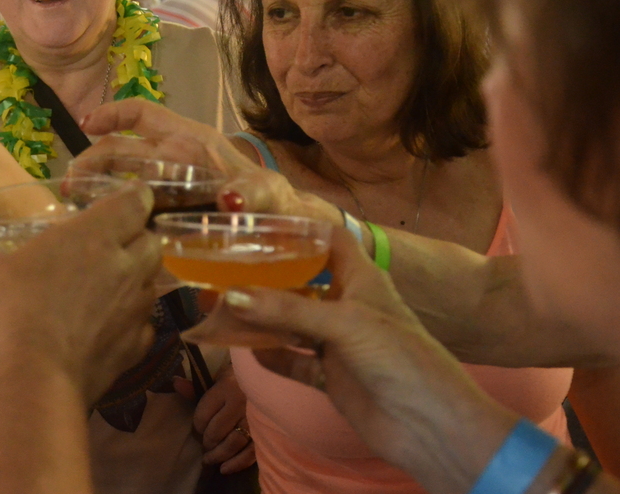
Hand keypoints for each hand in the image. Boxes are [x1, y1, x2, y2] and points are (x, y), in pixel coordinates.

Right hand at [0, 181, 160, 403]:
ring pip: (152, 283)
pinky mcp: (136, 347)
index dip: (135, 198)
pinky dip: (132, 321)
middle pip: (152, 241)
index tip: (128, 199)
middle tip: (114, 243)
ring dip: (138, 279)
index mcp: (94, 235)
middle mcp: (124, 267)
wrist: (34, 379)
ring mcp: (134, 309)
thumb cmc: (11, 310)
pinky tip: (109, 327)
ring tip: (112, 284)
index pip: (135, 203)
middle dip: (139, 238)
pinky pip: (144, 325)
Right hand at [80, 100, 341, 225]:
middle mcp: (174, 162)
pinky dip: (117, 219)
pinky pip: (136, 213)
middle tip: (71, 188)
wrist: (288, 235)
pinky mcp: (167, 218)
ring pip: (123, 183)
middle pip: (122, 152)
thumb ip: (252, 194)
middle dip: (93, 162)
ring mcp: (168, 191)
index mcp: (191, 143)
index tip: (85, 126)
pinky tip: (102, 238)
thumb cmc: (279, 204)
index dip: (112, 113)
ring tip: (77, 211)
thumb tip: (229, 201)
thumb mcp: (270, 195)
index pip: (142, 115)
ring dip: (98, 191)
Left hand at [182, 364, 255, 473]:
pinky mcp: (266, 433)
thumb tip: (175, 383)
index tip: (198, 429)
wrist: (269, 379)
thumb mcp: (218, 377)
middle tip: (204, 447)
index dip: (197, 426)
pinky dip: (236, 464)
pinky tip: (225, 468)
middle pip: (216, 431)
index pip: (204, 414)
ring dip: (218, 455)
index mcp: (226, 388)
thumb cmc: (239, 379)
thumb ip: (196, 385)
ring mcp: (255, 420)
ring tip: (209, 460)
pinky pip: (250, 453)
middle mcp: (240, 404)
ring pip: (232, 444)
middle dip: (207, 443)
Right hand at [184, 230, 514, 491]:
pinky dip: (271, 355)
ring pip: (291, 323)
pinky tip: (245, 348)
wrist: (431, 427)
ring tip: (220, 308)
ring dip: (260, 318)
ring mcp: (339, 343)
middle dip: (266, 277)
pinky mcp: (331, 376)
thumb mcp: (344, 323)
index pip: (329, 240)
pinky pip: (293, 360)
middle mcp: (348, 306)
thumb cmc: (400, 358)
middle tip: (223, 268)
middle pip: (301, 282)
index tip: (257, 224)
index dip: (298, 229)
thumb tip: (228, 296)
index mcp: (362, 279)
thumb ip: (287, 310)